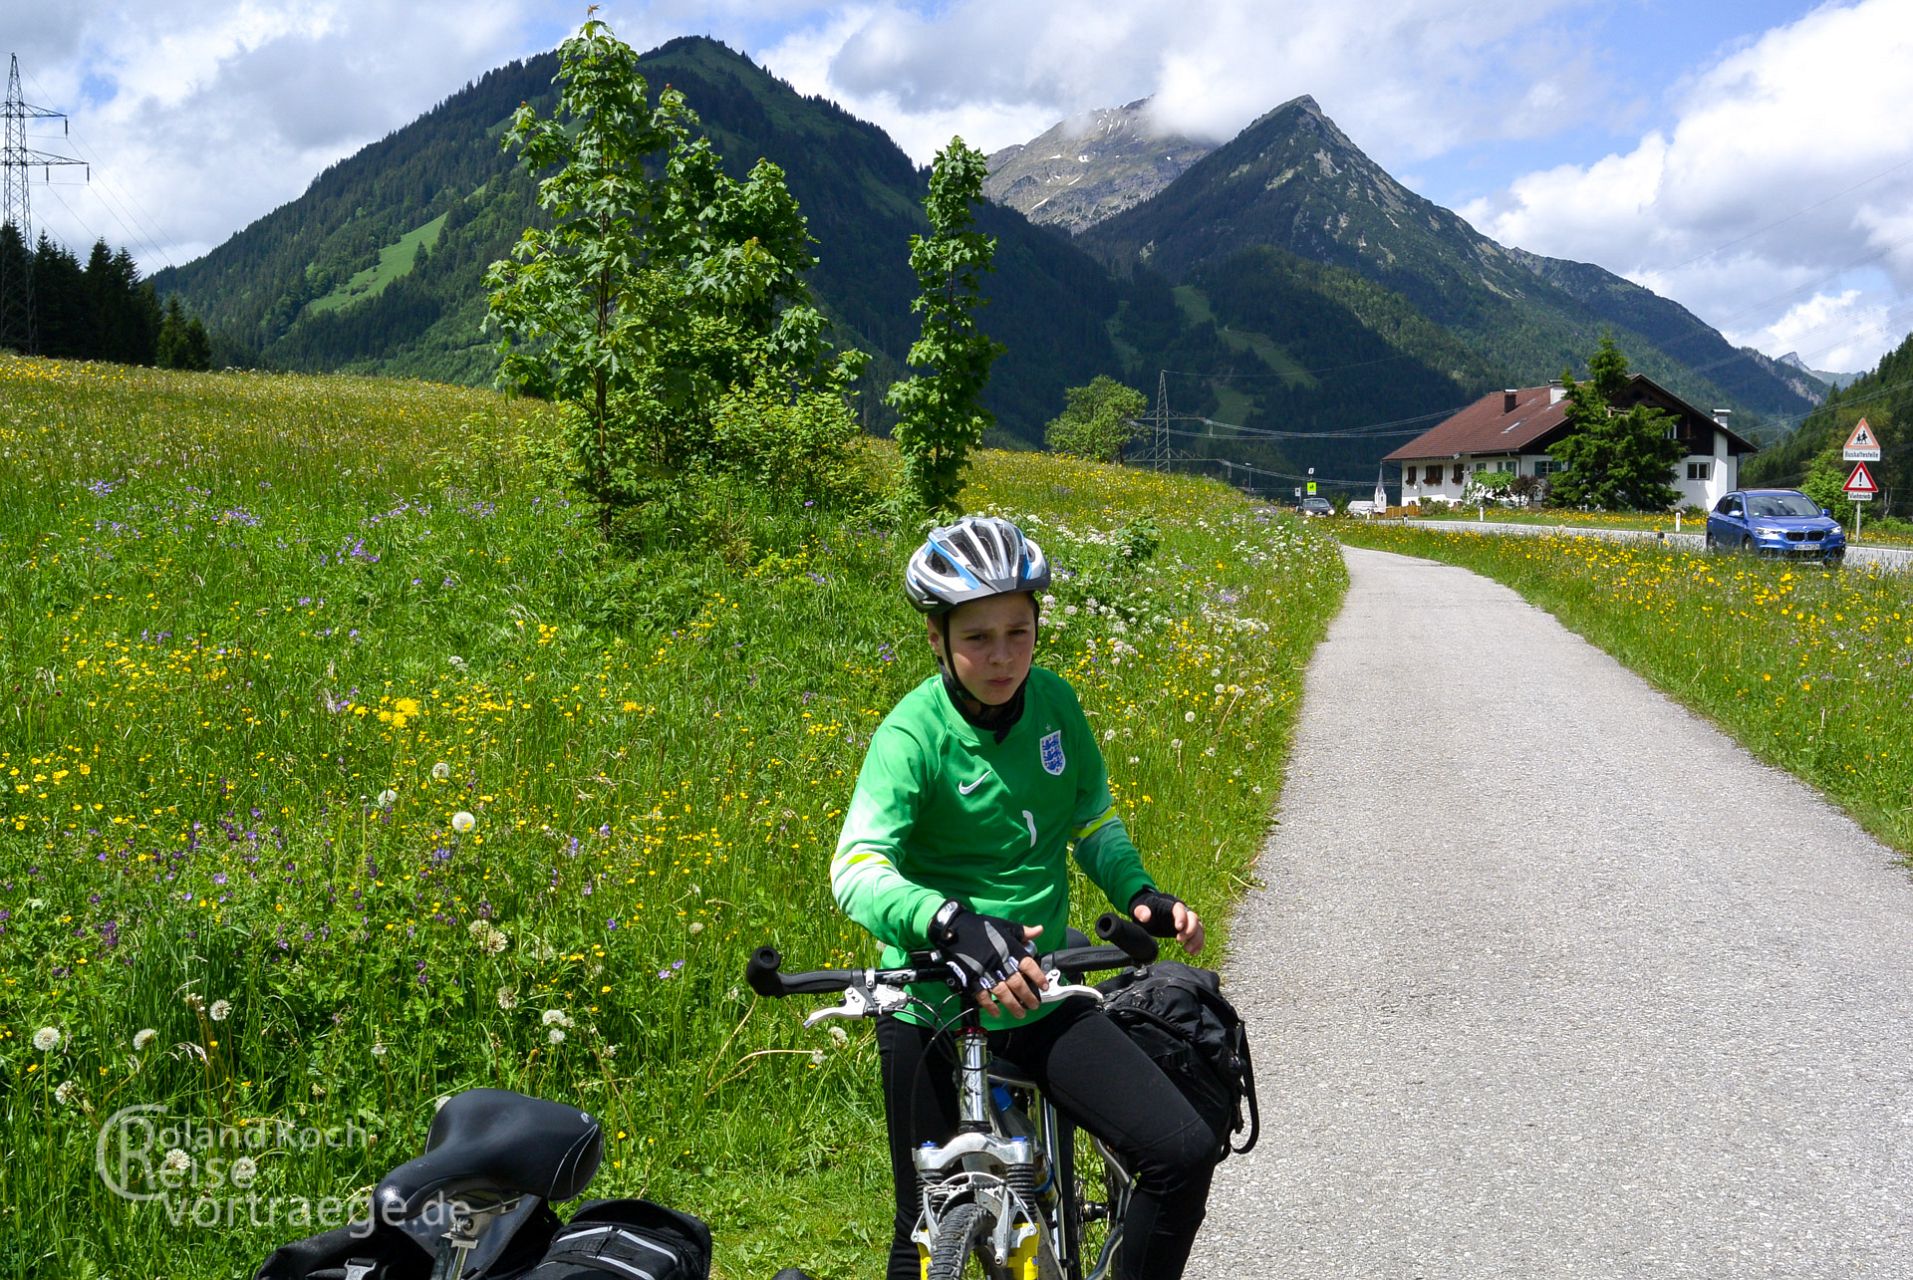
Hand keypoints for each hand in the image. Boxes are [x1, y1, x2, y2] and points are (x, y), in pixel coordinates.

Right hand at [931, 903, 1047, 1017]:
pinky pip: (982, 995)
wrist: (954, 928)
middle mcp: (1000, 962)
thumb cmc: (980, 926)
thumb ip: (1022, 932)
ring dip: (1013, 1005)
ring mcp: (985, 972)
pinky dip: (990, 1005)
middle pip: (1018, 983)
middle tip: (1034, 1005)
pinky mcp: (972, 978)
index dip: (1038, 977)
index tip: (1044, 986)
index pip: (1029, 966)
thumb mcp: (1004, 926)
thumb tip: (1039, 930)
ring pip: (1002, 993)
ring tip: (1021, 1013)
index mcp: (1009, 949)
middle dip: (1028, 997)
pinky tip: (996, 1012)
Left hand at [1130, 889, 1205, 955]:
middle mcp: (1182, 911)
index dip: (1181, 917)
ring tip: (1188, 950)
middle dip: (1190, 930)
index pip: (1180, 908)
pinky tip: (1193, 953)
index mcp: (1170, 905)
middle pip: (1193, 917)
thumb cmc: (1145, 908)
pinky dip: (1198, 944)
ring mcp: (1187, 920)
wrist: (1150, 909)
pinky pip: (1199, 935)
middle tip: (1179, 940)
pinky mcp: (1188, 928)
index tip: (1178, 928)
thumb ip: (1141, 911)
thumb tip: (1146, 917)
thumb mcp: (1139, 909)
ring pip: (1199, 927)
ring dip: (1196, 939)